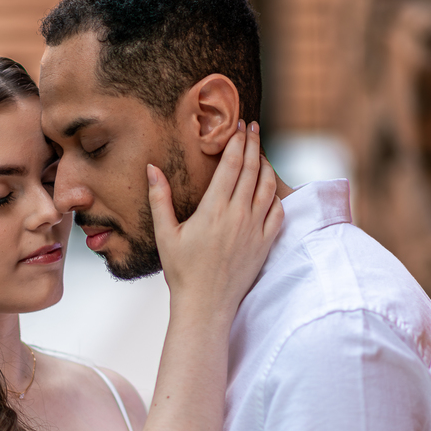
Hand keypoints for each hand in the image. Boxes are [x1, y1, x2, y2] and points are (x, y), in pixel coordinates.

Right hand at [148, 120, 282, 317]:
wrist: (206, 305)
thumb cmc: (181, 271)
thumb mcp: (164, 234)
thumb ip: (160, 198)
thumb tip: (152, 167)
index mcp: (214, 210)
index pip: (232, 164)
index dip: (237, 140)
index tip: (239, 125)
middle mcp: (239, 216)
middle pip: (252, 169)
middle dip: (254, 144)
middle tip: (253, 127)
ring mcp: (255, 230)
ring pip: (268, 187)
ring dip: (267, 165)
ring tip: (261, 153)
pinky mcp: (265, 244)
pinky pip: (278, 212)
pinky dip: (276, 195)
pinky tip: (269, 189)